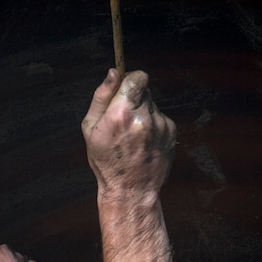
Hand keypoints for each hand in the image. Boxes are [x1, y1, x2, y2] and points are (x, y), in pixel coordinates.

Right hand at [80, 69, 176, 196]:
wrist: (131, 189)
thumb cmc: (106, 161)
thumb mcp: (90, 128)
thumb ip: (101, 96)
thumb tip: (113, 72)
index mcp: (122, 113)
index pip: (137, 77)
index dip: (131, 80)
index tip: (126, 89)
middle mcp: (144, 117)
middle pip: (144, 90)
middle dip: (134, 99)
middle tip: (123, 120)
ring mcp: (161, 125)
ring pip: (153, 105)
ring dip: (144, 113)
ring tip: (133, 135)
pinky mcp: (171, 132)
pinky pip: (161, 118)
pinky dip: (153, 125)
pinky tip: (144, 142)